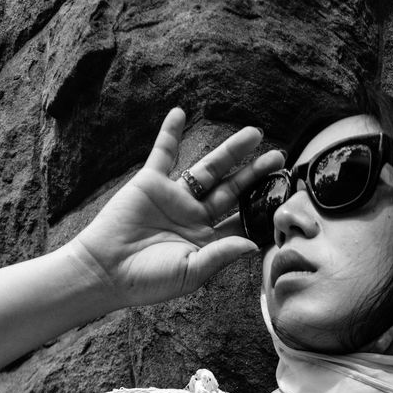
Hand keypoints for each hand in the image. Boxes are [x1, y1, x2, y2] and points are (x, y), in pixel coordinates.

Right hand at [63, 107, 285, 310]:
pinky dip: (170, 133)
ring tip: (254, 133)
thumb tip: (254, 244)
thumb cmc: (149, 279)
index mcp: (207, 239)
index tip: (286, 197)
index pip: (241, 220)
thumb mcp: (192, 272)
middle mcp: (194, 215)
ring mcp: (174, 196)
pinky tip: (180, 113)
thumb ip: (221, 255)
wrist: (106, 270)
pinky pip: (163, 153)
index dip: (261, 209)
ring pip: (208, 168)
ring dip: (230, 150)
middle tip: (278, 157)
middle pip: (232, 189)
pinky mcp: (150, 183)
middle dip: (255, 173)